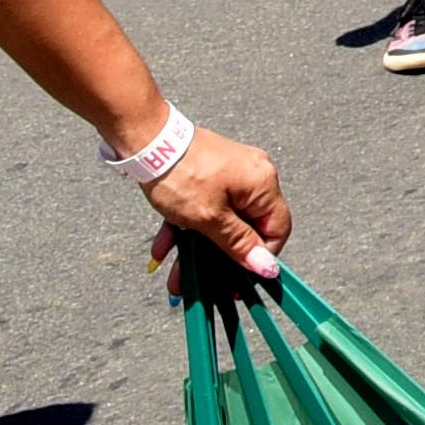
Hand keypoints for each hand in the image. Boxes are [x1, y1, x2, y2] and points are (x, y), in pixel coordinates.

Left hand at [142, 125, 291, 280]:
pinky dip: (188, 228)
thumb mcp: (209, 218)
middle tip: (203, 284)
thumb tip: (267, 267)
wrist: (147, 140)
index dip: (261, 257)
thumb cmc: (181, 174)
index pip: (277, 229)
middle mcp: (253, 177)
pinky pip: (206, 208)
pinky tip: (164, 247)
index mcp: (263, 185)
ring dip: (198, 249)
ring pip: (221, 222)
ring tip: (174, 274)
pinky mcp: (211, 174)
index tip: (238, 280)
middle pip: (246, 228)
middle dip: (219, 260)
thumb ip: (239, 244)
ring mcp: (231, 175)